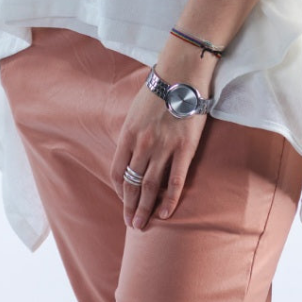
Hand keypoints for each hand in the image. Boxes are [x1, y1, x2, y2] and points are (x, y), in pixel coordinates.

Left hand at [109, 80, 206, 229]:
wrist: (181, 75)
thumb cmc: (158, 91)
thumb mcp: (135, 111)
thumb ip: (133, 134)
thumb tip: (131, 155)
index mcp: (128, 134)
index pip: (117, 171)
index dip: (119, 191)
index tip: (123, 201)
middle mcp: (142, 144)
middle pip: (132, 183)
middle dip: (129, 206)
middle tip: (131, 224)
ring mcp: (163, 148)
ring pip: (150, 187)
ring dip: (145, 209)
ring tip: (142, 225)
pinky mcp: (184, 149)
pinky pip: (175, 181)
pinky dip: (169, 201)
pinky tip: (165, 214)